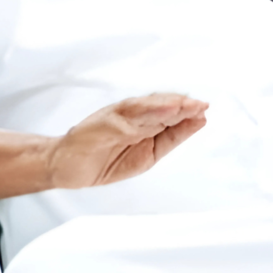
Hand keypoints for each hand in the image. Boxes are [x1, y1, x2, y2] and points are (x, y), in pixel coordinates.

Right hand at [48, 93, 208, 188]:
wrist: (67, 167)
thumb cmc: (106, 159)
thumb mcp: (149, 153)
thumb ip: (172, 137)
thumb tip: (199, 121)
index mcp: (145, 120)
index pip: (171, 112)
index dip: (187, 110)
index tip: (204, 109)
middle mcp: (132, 114)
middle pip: (160, 106)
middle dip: (181, 105)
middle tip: (199, 105)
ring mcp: (116, 117)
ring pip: (144, 107)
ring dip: (164, 106)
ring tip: (182, 105)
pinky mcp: (102, 123)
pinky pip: (123, 118)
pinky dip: (140, 116)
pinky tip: (155, 113)